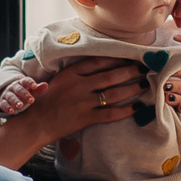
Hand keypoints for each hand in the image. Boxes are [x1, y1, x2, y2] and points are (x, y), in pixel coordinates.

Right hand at [0, 77, 36, 114]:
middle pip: (19, 89)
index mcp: (22, 82)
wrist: (7, 93)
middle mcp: (13, 87)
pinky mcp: (2, 101)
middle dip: (25, 94)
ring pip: (11, 96)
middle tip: (31, 100)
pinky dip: (7, 107)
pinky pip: (4, 104)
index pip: (26, 81)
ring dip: (15, 101)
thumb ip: (38, 89)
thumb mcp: (30, 90)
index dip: (30, 83)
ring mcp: (7, 94)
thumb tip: (46, 85)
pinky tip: (11, 111)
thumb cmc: (23, 92)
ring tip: (20, 106)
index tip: (35, 86)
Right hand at [28, 58, 145, 140]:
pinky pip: (110, 114)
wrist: (35, 123)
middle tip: (144, 69)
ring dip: (132, 88)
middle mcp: (78, 86)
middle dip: (130, 72)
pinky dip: (126, 110)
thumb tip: (104, 65)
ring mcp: (83, 103)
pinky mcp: (86, 118)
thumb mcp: (60, 79)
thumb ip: (78, 72)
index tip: (130, 57)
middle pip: (110, 76)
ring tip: (145, 84)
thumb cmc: (46, 100)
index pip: (99, 62)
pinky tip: (137, 106)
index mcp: (71, 73)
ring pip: (114, 93)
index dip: (117, 59)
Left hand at [163, 63, 180, 120]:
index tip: (169, 71)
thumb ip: (162, 69)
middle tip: (165, 87)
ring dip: (180, 99)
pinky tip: (179, 109)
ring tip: (168, 98)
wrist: (154, 112)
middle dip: (178, 87)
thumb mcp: (158, 78)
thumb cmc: (158, 90)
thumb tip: (158, 58)